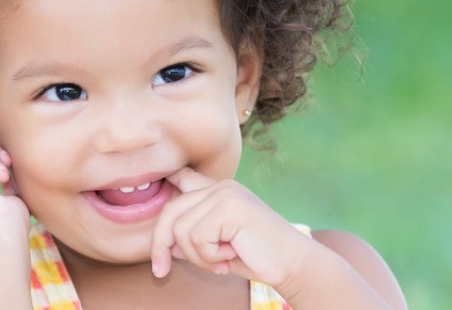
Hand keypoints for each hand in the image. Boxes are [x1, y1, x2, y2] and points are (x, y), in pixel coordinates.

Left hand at [150, 167, 316, 286]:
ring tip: (220, 262)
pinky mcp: (230, 207)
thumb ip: (192, 240)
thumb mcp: (216, 247)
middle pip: (170, 211)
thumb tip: (165, 244)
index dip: (167, 180)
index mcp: (219, 191)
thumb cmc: (256, 257)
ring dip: (197, 257)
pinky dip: (208, 257)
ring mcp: (226, 194)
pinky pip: (196, 237)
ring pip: (181, 229)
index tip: (159, 183)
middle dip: (160, 245)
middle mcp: (221, 187)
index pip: (183, 179)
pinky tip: (230, 257)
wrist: (292, 263)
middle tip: (162, 272)